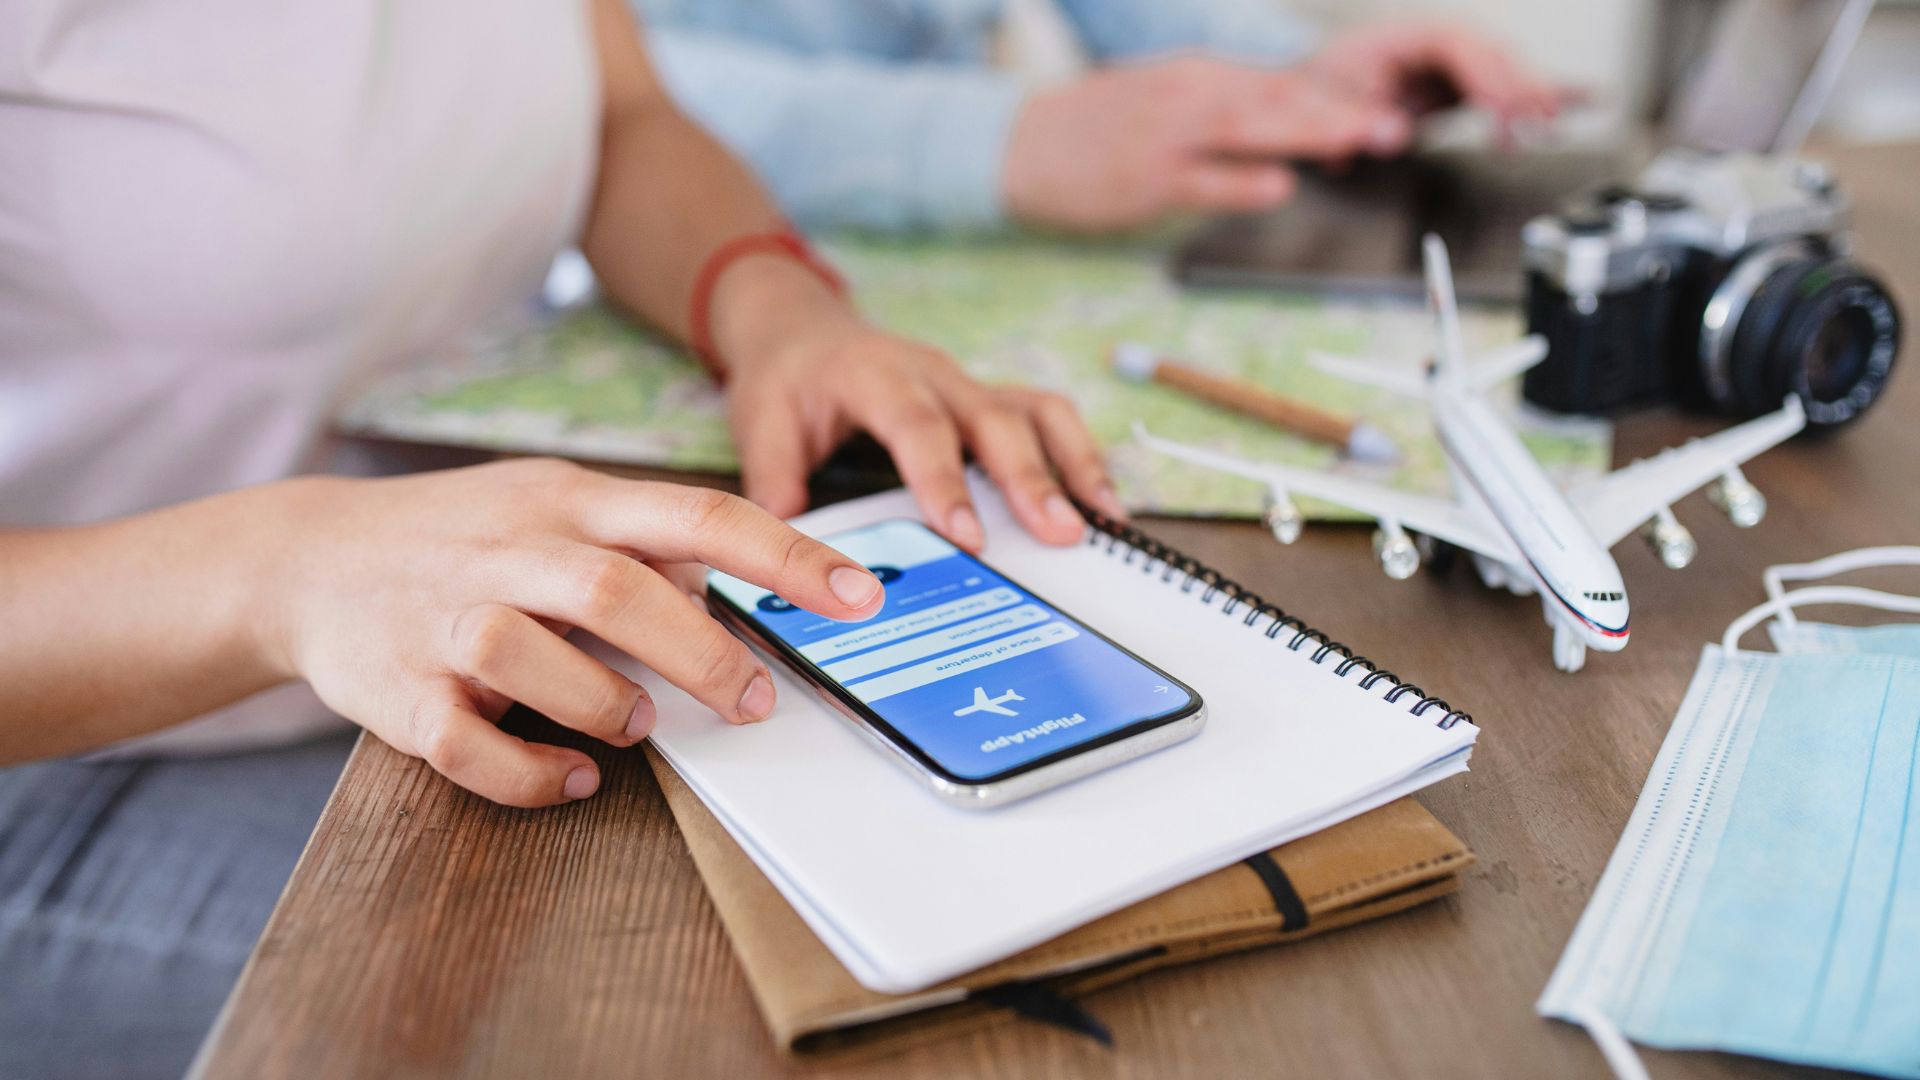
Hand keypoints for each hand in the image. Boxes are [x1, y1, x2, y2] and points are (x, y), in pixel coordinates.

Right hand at [262, 461, 887, 806]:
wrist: (308, 558)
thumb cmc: (464, 536)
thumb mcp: (555, 504)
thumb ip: (645, 542)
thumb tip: (747, 587)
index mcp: (568, 500)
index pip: (697, 515)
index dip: (786, 559)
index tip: (862, 599)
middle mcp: (509, 549)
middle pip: (619, 591)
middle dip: (705, 654)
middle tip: (756, 701)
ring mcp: (446, 618)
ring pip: (534, 658)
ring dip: (606, 703)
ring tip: (636, 722)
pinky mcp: (397, 689)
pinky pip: (468, 744)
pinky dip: (533, 771)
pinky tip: (574, 774)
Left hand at [710, 255, 1125, 549]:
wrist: (802, 328)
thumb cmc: (786, 379)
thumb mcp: (760, 421)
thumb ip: (773, 479)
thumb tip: (786, 545)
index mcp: (875, 374)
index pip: (917, 426)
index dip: (944, 479)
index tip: (965, 534)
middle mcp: (933, 374)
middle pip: (994, 419)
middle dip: (1029, 479)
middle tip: (1058, 534)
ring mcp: (968, 384)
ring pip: (1035, 411)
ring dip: (1073, 464)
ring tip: (1101, 521)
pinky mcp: (988, 398)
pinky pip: (1046, 416)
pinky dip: (1078, 456)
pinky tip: (1100, 504)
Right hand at [1001, 56, 1411, 230]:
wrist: (1020, 144)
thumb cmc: (1100, 128)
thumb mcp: (1167, 99)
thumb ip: (1228, 113)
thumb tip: (1293, 135)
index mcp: (1199, 74)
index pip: (1281, 83)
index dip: (1337, 97)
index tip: (1387, 109)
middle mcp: (1189, 95)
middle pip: (1277, 99)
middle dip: (1339, 111)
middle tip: (1392, 126)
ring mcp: (1167, 136)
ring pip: (1248, 128)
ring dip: (1306, 134)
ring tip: (1356, 141)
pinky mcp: (1145, 178)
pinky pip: (1203, 179)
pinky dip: (1244, 181)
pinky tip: (1280, 185)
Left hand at [1300, 22, 1567, 139]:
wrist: (1309, 83)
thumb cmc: (1317, 85)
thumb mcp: (1321, 104)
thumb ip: (1354, 119)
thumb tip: (1394, 135)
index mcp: (1403, 37)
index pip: (1458, 44)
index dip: (1485, 74)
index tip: (1502, 108)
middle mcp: (1433, 42)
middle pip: (1491, 52)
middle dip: (1519, 85)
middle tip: (1539, 122)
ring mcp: (1449, 61)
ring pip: (1505, 68)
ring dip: (1534, 94)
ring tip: (1556, 123)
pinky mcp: (1458, 83)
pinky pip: (1503, 85)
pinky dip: (1540, 93)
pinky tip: (1588, 99)